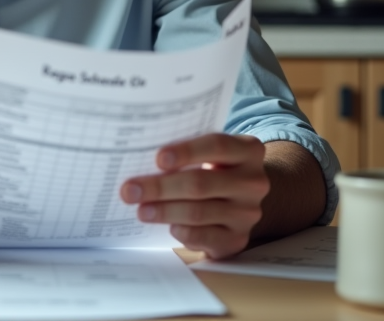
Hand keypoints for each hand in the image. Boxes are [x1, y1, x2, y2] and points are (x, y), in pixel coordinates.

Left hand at [119, 133, 268, 258]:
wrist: (238, 198)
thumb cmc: (212, 167)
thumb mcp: (208, 153)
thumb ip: (186, 151)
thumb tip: (139, 158)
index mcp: (248, 150)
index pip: (217, 145)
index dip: (186, 151)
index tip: (158, 159)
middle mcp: (253, 181)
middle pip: (201, 183)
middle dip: (160, 187)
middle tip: (130, 190)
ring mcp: (247, 213)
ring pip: (199, 212)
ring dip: (164, 212)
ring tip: (140, 210)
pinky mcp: (237, 239)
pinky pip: (205, 237)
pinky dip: (182, 232)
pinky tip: (168, 227)